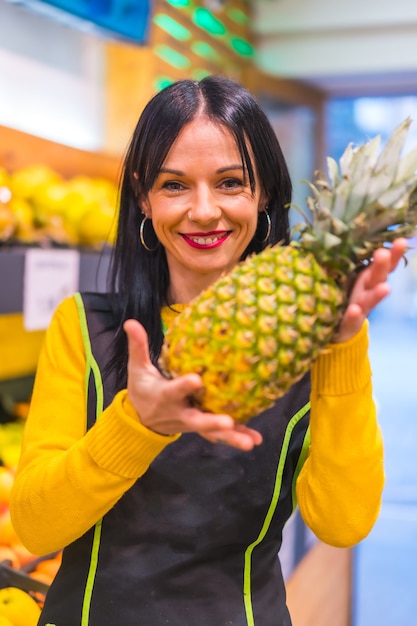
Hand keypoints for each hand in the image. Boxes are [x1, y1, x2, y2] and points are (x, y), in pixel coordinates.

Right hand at [123, 319, 262, 450]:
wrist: (141, 420)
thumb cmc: (142, 389)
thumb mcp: (137, 369)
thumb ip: (138, 347)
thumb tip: (130, 321)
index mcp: (165, 396)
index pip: (174, 391)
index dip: (185, 386)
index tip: (197, 380)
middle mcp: (179, 413)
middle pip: (197, 420)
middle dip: (212, 422)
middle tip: (228, 422)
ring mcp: (191, 423)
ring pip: (211, 432)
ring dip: (231, 436)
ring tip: (250, 442)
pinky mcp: (200, 429)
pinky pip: (218, 435)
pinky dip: (236, 437)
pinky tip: (254, 439)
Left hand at [333, 238, 406, 342]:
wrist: (339, 329)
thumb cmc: (345, 297)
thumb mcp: (349, 276)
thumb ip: (352, 259)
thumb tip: (348, 230)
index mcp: (367, 278)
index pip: (384, 265)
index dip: (394, 254)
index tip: (401, 240)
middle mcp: (367, 291)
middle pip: (377, 278)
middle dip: (382, 266)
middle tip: (383, 254)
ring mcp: (360, 308)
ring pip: (369, 300)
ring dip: (377, 294)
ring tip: (385, 288)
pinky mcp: (349, 323)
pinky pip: (351, 319)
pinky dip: (354, 315)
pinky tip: (355, 310)